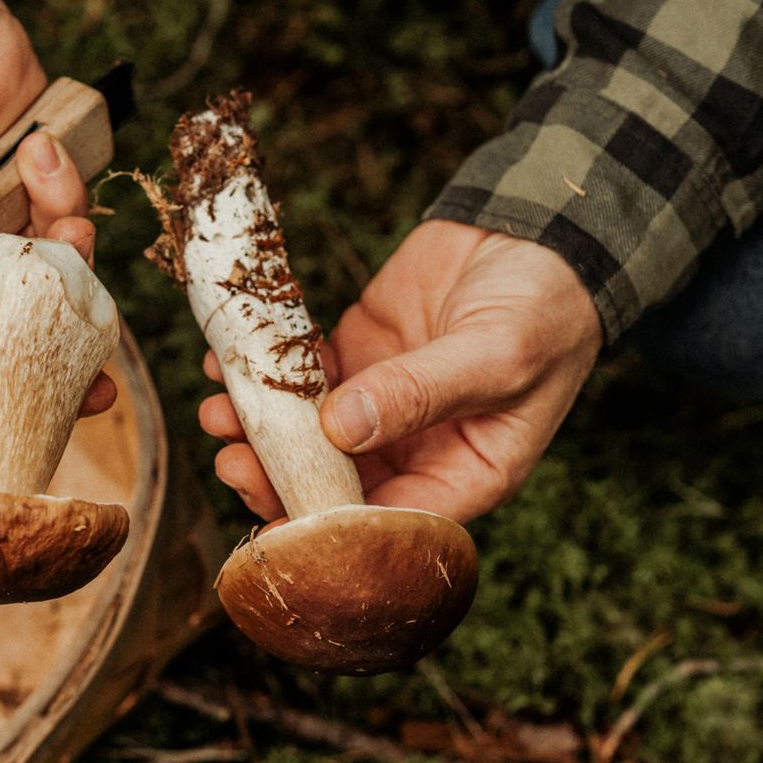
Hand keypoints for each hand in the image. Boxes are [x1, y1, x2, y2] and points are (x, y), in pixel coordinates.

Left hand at [200, 220, 601, 523]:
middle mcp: (415, 452)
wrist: (536, 231)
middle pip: (333, 487)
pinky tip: (227, 361)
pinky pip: (299, 378)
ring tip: (218, 412)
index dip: (331, 530)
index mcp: (465, 475)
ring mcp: (378, 405)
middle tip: (232, 461)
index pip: (390, 526)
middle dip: (277, 480)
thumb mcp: (496, 355)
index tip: (277, 522)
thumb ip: (421, 393)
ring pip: (305, 436)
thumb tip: (342, 430)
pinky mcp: (353, 358)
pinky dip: (263, 373)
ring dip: (257, 430)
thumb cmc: (545, 308)